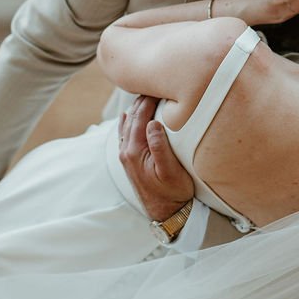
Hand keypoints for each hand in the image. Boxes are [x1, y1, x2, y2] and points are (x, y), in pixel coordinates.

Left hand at [118, 95, 193, 221]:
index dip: (149, 99)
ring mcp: (126, 156)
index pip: (140, 116)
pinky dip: (128, 122)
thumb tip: (152, 123)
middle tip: (154, 83)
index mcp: (134, 151)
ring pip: (127, 124)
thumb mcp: (171, 171)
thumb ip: (160, 147)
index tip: (158, 84)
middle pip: (132, 117)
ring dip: (136, 109)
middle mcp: (126, 152)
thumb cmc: (173, 194)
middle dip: (142, 100)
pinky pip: (125, 135)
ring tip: (145, 94)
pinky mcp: (129, 161)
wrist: (166, 214)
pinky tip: (128, 116)